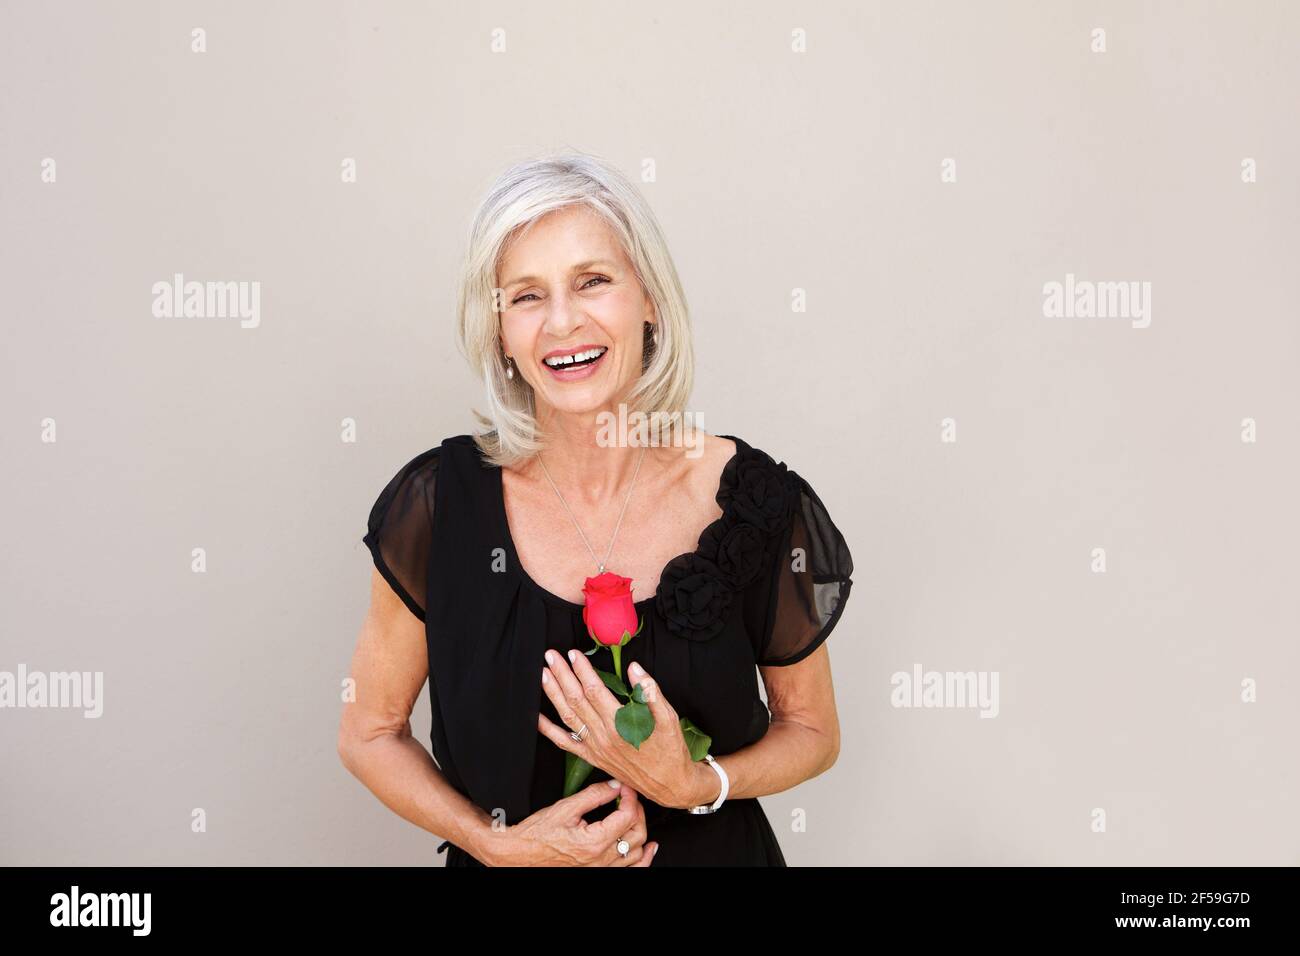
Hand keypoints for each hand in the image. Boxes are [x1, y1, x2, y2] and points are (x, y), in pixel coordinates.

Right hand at [493, 779, 657, 865]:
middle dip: (637, 811)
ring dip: (641, 833)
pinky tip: (648, 849)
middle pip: (636, 834)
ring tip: (636, 816)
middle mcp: (600, 860)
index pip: (627, 817)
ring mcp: (600, 870)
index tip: (625, 788)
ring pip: (636, 854)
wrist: (519, 853)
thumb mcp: (566, 807)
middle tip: (628, 798)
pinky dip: (643, 860)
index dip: (630, 798)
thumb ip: (594, 795)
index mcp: (594, 842)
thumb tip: (615, 786)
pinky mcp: (597, 872)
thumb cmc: (536, 834)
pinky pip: (630, 871)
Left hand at [539, 649, 710, 809]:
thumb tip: (634, 669)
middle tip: (551, 656)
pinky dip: (548, 730)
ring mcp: (595, 748)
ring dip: (553, 694)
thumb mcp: (669, 718)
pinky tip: (537, 717)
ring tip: (543, 674)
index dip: (582, 670)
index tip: (574, 654)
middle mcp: (603, 736)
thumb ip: (650, 692)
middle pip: (576, 699)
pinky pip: (564, 743)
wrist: (670, 784)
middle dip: (562, 675)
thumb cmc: (670, 749)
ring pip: (568, 716)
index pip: (595, 690)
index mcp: (621, 725)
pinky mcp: (592, 757)